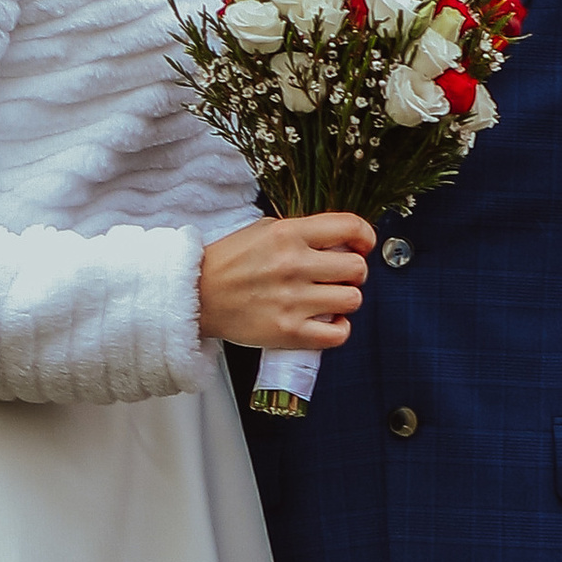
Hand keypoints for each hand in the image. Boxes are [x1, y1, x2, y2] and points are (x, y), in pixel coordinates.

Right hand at [198, 212, 374, 352]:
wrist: (195, 296)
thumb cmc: (229, 263)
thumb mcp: (263, 230)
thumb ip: (302, 232)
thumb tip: (341, 239)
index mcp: (288, 234)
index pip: (350, 227)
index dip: (366, 236)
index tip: (362, 244)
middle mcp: (294, 265)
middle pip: (357, 268)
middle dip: (354, 272)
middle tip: (339, 276)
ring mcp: (292, 301)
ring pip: (353, 300)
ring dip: (346, 300)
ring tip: (329, 299)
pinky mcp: (288, 332)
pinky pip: (338, 334)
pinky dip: (339, 329)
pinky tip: (327, 321)